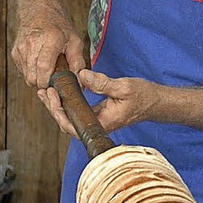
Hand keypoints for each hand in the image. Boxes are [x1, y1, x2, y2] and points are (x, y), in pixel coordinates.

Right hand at [11, 12, 85, 88]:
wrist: (39, 10)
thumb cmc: (59, 26)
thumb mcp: (75, 40)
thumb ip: (78, 61)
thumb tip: (79, 80)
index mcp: (51, 39)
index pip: (43, 67)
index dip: (47, 81)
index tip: (54, 86)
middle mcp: (33, 43)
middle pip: (32, 76)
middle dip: (43, 83)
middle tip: (53, 80)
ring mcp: (21, 47)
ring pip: (27, 76)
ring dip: (37, 78)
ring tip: (48, 69)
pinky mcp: (15, 52)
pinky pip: (23, 71)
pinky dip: (31, 72)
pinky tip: (39, 63)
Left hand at [37, 69, 154, 137]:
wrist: (156, 102)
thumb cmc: (144, 96)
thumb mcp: (124, 86)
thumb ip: (102, 83)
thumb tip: (81, 75)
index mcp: (103, 123)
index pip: (72, 126)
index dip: (59, 113)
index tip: (53, 96)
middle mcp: (98, 125)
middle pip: (68, 124)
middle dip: (53, 108)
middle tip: (45, 91)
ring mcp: (97, 121)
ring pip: (71, 119)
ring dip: (58, 106)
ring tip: (46, 91)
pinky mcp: (98, 115)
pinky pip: (78, 113)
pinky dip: (67, 103)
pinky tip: (60, 92)